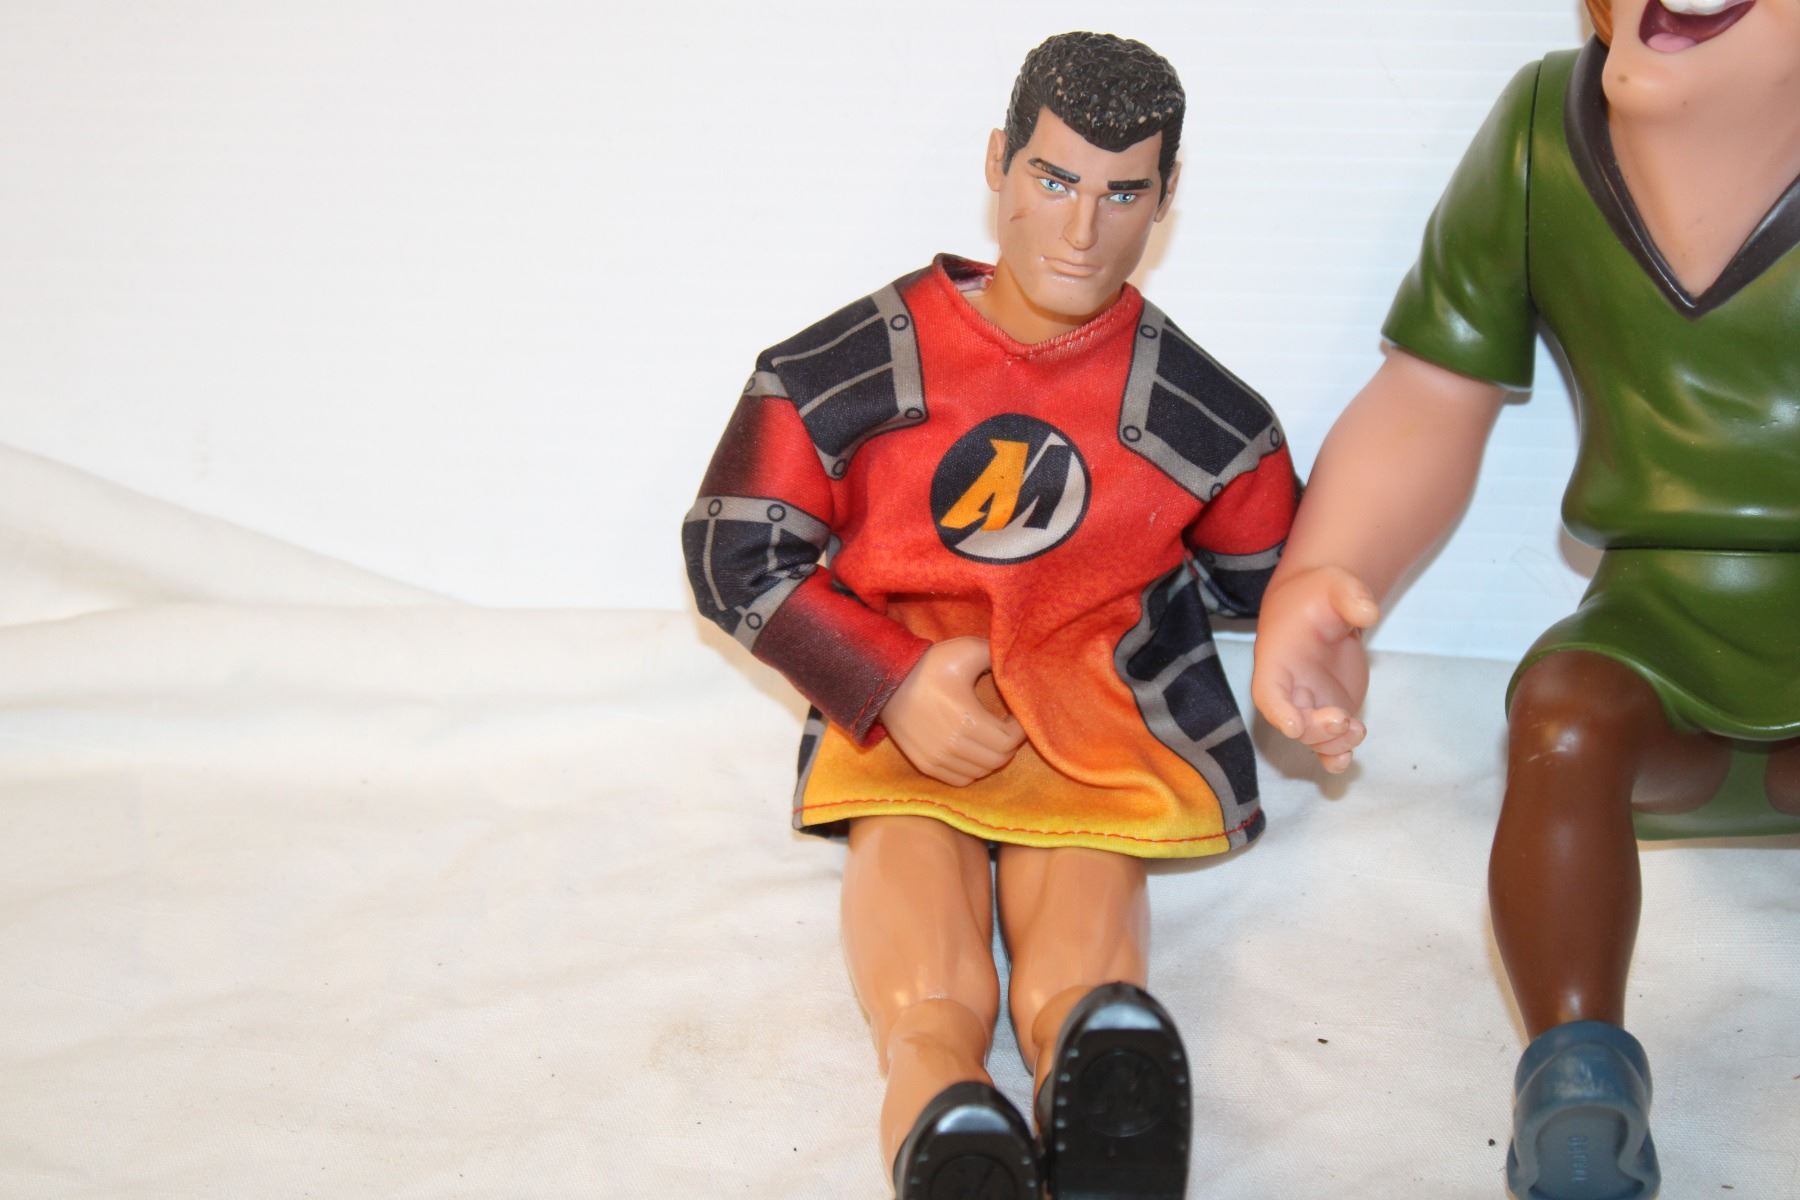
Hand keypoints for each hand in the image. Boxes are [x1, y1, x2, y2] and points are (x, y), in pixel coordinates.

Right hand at [879, 637, 1025, 785]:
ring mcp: (937, 759)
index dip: (1019, 729)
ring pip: (980, 772)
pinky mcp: (925, 765)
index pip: (1009, 741)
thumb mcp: (966, 649)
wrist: (886, 680)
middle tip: (1005, 726)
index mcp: (968, 720)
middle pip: (998, 760)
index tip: (1014, 715)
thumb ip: (996, 655)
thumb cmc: (930, 665)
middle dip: (1008, 744)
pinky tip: (970, 749)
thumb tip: (1014, 665)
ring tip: (988, 737)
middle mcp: (953, 745)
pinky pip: (960, 780)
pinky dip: (972, 769)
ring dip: (991, 757)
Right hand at [1251, 565, 1378, 773]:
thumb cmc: (1319, 594)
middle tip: (1343, 720)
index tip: (1293, 725)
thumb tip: (1369, 613)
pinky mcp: (1331, 710)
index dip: (1278, 712)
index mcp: (1277, 659)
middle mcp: (1288, 687)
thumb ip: (1350, 596)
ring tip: (1357, 730)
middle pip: (1291, 720)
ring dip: (1331, 744)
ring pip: (1312, 738)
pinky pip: (1328, 742)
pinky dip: (1335, 755)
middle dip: (1314, 729)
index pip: (1268, 692)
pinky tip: (1347, 757)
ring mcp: (1310, 702)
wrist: (1322, 604)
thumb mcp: (1335, 585)